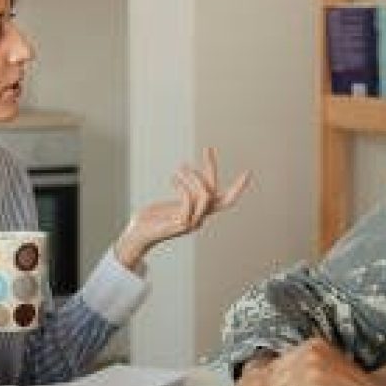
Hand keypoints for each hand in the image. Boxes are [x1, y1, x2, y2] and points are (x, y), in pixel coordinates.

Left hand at [114, 148, 250, 269]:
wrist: (138, 234)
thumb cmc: (153, 217)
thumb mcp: (172, 199)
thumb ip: (185, 189)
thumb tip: (190, 171)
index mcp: (201, 212)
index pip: (224, 198)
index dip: (237, 187)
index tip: (247, 172)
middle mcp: (201, 219)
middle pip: (224, 200)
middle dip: (226, 179)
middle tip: (212, 151)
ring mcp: (192, 223)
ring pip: (205, 196)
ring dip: (194, 177)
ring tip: (181, 167)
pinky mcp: (181, 224)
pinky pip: (189, 201)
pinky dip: (183, 187)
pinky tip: (173, 179)